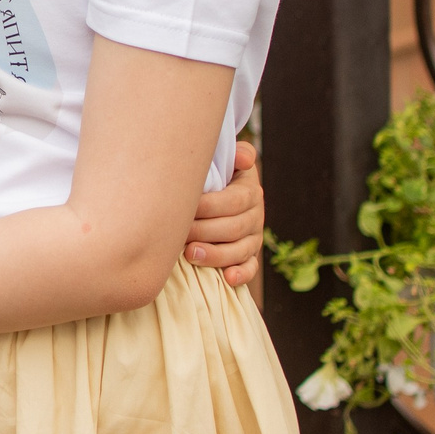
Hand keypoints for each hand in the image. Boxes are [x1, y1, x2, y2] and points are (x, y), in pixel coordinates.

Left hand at [185, 140, 264, 286]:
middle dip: (205, 231)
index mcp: (249, 191)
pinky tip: (228, 278)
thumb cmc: (211, 176)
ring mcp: (253, 238)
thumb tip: (244, 158)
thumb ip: (236, 155)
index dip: (209, 207)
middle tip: (179, 235)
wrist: (215, 193)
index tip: (185, 209)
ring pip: (239, 250)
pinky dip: (241, 275)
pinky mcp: (248, 256)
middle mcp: (254, 216)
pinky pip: (250, 268)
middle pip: (234, 227)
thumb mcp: (224, 161)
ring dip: (215, 255)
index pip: (233, 201)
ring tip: (190, 255)